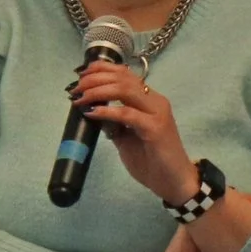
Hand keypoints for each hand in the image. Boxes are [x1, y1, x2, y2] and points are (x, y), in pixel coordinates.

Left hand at [69, 60, 198, 203]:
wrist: (174, 182)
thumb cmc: (152, 161)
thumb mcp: (126, 139)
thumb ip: (113, 124)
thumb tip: (92, 111)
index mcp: (149, 100)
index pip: (125, 74)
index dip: (101, 69)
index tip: (81, 75)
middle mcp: (155, 101)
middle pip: (122, 78)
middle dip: (95, 79)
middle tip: (76, 88)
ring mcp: (157, 113)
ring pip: (125, 89)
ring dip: (98, 90)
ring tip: (81, 98)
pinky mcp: (155, 127)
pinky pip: (127, 113)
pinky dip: (107, 111)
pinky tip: (93, 112)